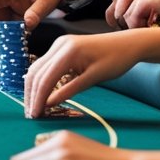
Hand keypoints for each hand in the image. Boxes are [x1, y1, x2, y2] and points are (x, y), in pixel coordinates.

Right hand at [23, 31, 143, 117]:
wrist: (128, 43)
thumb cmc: (116, 60)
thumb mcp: (94, 78)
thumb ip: (70, 90)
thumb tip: (48, 104)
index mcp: (68, 50)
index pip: (45, 78)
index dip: (38, 99)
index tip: (35, 116)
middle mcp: (59, 44)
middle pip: (36, 72)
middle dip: (31, 94)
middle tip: (32, 115)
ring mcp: (59, 44)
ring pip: (37, 68)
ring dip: (34, 88)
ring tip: (35, 107)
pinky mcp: (61, 47)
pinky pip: (45, 65)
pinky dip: (42, 80)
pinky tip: (42, 94)